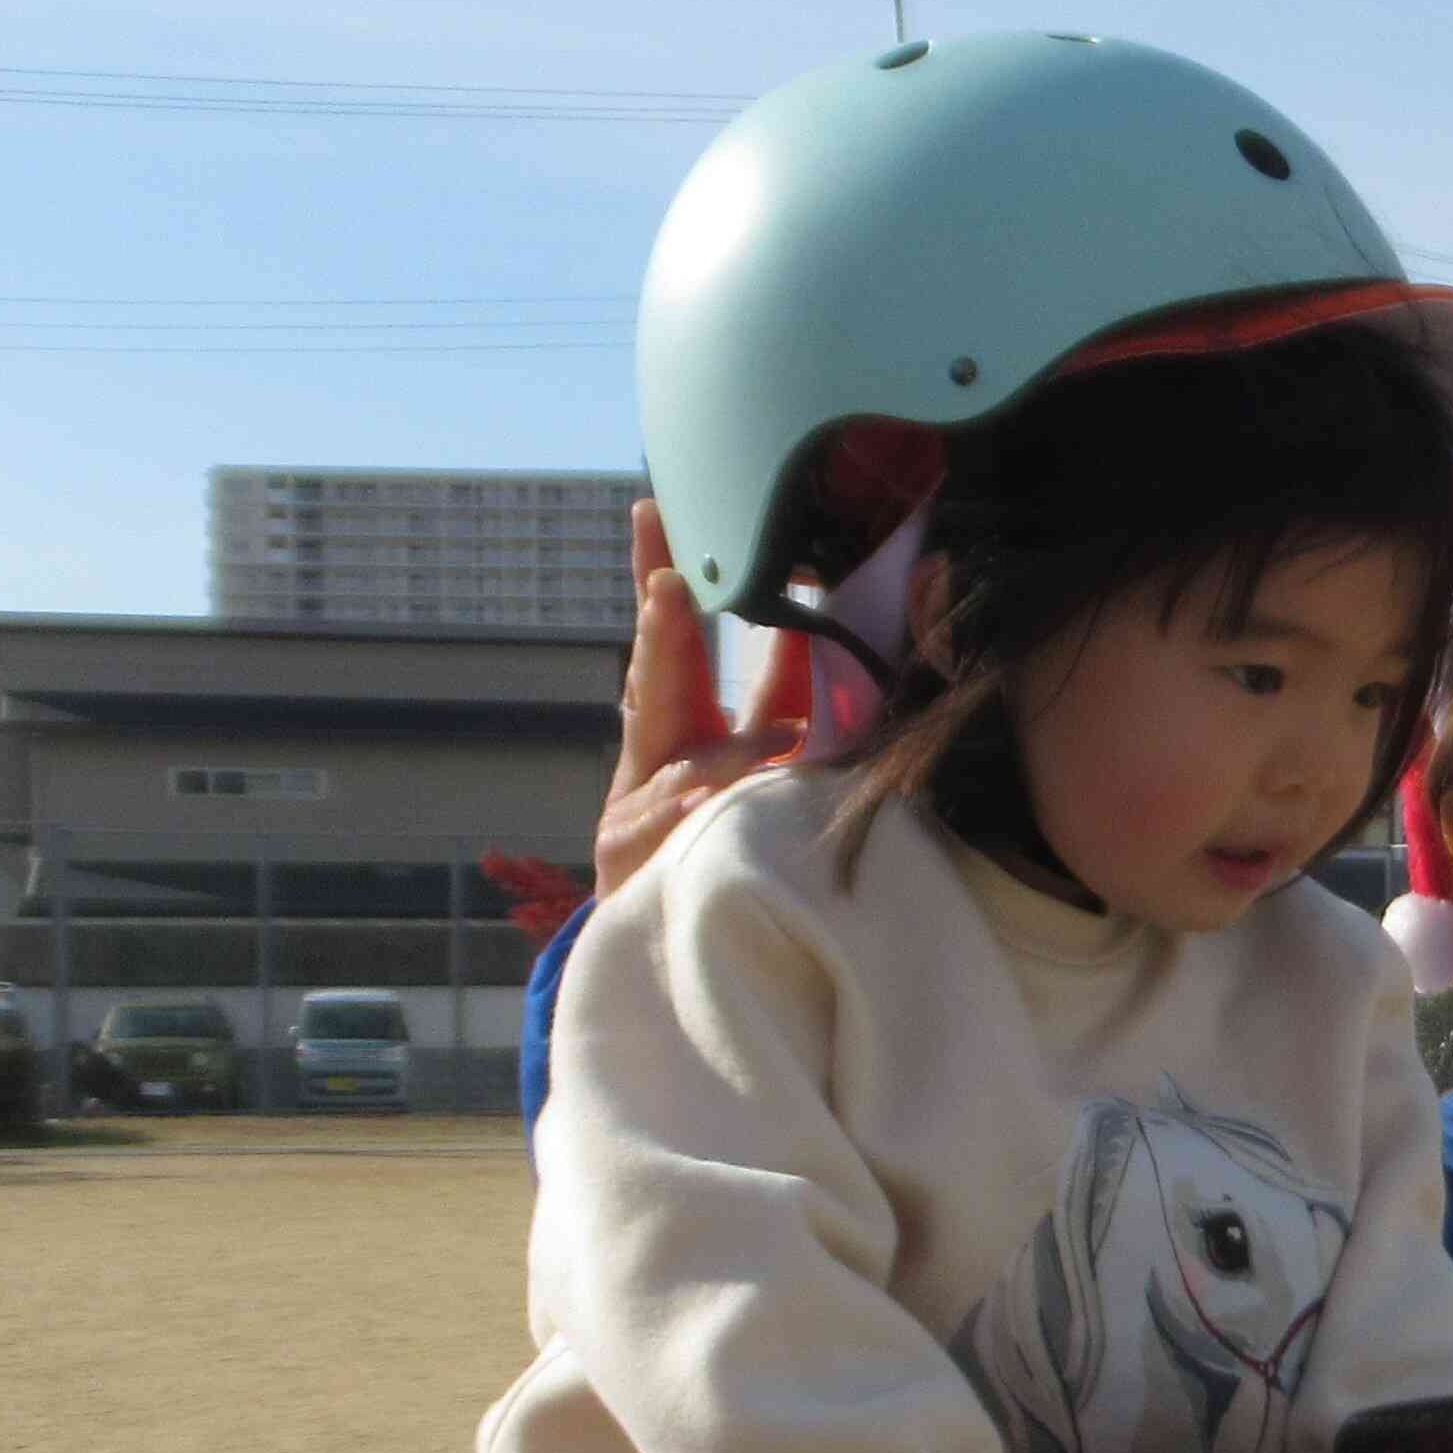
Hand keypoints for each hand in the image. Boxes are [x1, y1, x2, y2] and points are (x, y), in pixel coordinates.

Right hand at [595, 499, 815, 899]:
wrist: (677, 943)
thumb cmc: (725, 842)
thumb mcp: (764, 762)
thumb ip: (786, 698)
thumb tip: (825, 626)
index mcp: (684, 721)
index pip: (677, 637)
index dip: (661, 574)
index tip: (653, 509)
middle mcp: (652, 751)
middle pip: (653, 676)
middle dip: (659, 626)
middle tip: (666, 579)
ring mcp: (632, 801)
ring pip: (666, 749)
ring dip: (693, 721)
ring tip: (716, 692)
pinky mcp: (628, 854)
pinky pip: (667, 823)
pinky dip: (688, 805)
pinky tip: (704, 795)